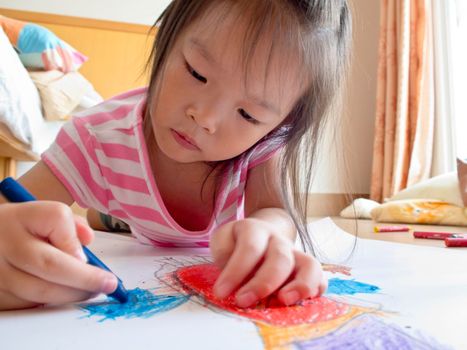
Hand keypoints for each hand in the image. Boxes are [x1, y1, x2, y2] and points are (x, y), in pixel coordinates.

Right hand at [0, 202, 117, 310]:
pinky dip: (50, 301)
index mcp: (21, 216)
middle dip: (85, 278)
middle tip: (107, 284)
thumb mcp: (44, 216)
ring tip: (90, 292)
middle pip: (50, 264)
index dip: (75, 240)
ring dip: (72, 294)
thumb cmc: (22, 229)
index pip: (55, 218)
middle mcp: (6, 243)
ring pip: (40, 291)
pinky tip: (63, 294)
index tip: (88, 257)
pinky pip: (28, 303)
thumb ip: (71, 225)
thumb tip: (88, 241)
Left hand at [210, 218, 326, 307]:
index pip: (250, 248)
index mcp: (255, 230)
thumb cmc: (235, 245)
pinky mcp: (307, 269)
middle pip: (280, 258)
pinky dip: (316, 290)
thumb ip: (224, 254)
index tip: (220, 293)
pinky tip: (303, 303)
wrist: (258, 235)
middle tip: (243, 302)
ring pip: (309, 265)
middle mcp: (279, 240)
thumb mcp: (223, 242)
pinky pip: (321, 277)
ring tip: (283, 302)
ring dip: (299, 285)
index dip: (235, 272)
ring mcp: (296, 254)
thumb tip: (234, 277)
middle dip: (262, 283)